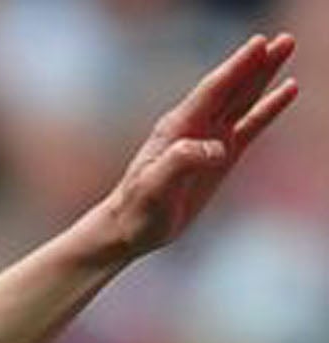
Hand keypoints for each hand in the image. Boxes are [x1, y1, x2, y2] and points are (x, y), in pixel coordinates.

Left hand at [103, 32, 297, 257]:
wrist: (130, 229)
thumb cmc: (136, 208)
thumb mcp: (154, 185)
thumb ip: (182, 161)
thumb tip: (218, 148)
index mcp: (178, 128)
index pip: (213, 91)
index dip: (236, 67)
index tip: (259, 45)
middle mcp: (196, 127)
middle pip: (232, 88)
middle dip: (257, 64)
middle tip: (284, 40)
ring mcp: (210, 140)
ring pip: (243, 100)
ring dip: (265, 76)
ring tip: (287, 50)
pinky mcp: (222, 157)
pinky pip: (251, 126)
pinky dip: (268, 108)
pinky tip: (287, 90)